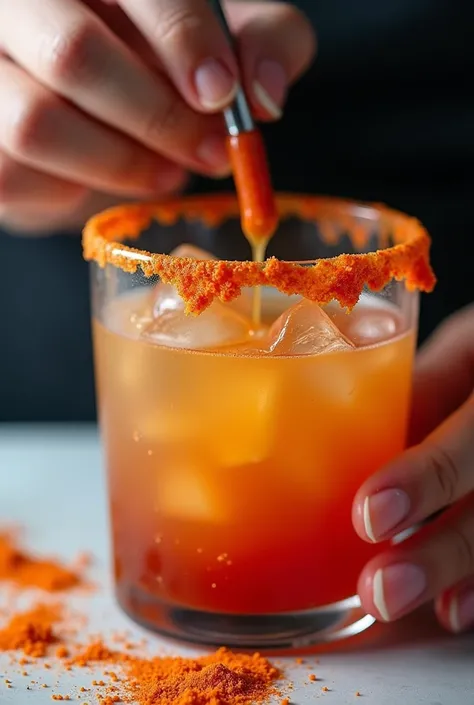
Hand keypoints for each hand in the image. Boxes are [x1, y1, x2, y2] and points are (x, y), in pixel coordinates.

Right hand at [0, 0, 314, 233]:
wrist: (91, 116)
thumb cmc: (162, 69)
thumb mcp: (225, 45)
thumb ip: (263, 44)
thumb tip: (266, 94)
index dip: (182, 38)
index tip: (222, 96)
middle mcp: (23, 7)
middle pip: (75, 54)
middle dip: (158, 119)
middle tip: (213, 154)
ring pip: (38, 122)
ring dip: (120, 164)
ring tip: (166, 173)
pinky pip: (19, 174)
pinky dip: (79, 191)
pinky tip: (104, 176)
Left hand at [353, 305, 473, 632]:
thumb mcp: (468, 349)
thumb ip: (422, 386)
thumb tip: (344, 419)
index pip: (471, 434)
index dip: (425, 477)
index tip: (369, 515)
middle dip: (440, 550)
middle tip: (380, 588)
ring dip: (456, 573)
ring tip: (397, 602)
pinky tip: (453, 608)